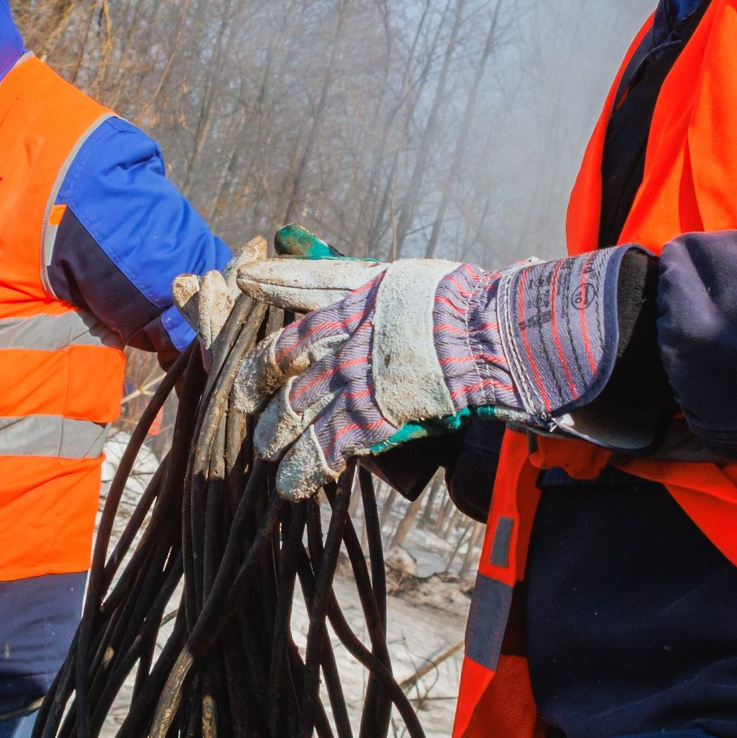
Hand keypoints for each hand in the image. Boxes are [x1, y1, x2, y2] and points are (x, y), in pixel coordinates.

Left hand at [237, 248, 656, 499]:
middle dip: (258, 406)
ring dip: (276, 443)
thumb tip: (273, 251)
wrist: (494, 334)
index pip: (286, 339)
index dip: (258, 364)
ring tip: (267, 459)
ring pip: (296, 418)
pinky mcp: (378, 421)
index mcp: (346, 311)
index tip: (242, 382)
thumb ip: (329, 273)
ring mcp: (359, 386)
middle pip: (282, 382)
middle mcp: (344, 349)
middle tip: (247, 421)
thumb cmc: (449, 300)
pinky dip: (305, 471)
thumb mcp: (385, 274)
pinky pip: (327, 451)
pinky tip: (293, 486)